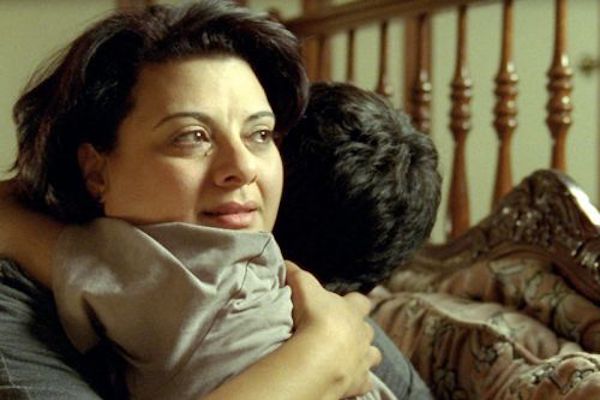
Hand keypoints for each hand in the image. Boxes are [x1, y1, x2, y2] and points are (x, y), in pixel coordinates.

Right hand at [285, 261, 380, 397]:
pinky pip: (366, 381)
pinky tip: (349, 380)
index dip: (355, 303)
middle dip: (358, 331)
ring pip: (373, 355)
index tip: (347, 304)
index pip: (361, 302)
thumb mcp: (304, 288)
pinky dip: (360, 380)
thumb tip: (287, 262)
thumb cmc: (316, 317)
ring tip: (348, 357)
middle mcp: (363, 333)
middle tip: (341, 335)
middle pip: (368, 330)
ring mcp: (364, 358)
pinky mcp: (360, 380)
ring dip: (363, 355)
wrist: (321, 355)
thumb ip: (297, 274)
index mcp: (353, 310)